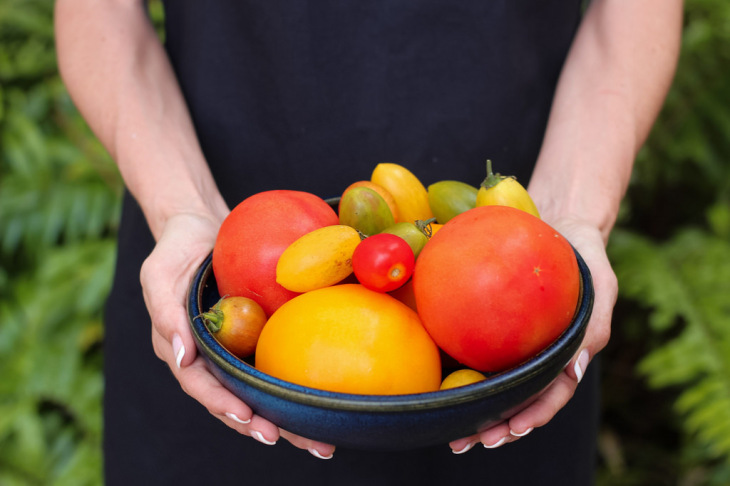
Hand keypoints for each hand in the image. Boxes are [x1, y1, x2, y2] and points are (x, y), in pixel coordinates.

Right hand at [140, 211, 335, 458]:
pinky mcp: (255, 336)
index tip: (247, 417)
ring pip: (256, 391)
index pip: (200, 385)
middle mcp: (209, 356)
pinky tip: (320, 403)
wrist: (203, 226)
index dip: (222, 404)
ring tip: (316, 440)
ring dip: (283, 417)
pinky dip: (292, 386)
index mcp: (181, 348)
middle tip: (291, 440)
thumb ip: (166, 314)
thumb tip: (180, 356)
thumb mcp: (159, 274)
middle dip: (260, 424)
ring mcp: (234, 348)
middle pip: (232, 399)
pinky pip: (273, 364)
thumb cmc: (176, 248)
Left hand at [449, 216, 615, 452]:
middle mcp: (538, 353)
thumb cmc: (584, 255)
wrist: (559, 224)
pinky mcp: (494, 324)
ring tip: (452, 429)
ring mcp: (516, 341)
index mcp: (566, 352)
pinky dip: (460, 370)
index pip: (551, 393)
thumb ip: (594, 324)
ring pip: (496, 382)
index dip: (533, 415)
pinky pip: (477, 349)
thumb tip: (576, 369)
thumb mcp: (600, 283)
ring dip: (477, 409)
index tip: (510, 430)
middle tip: (466, 440)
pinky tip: (437, 381)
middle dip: (496, 425)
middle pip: (519, 397)